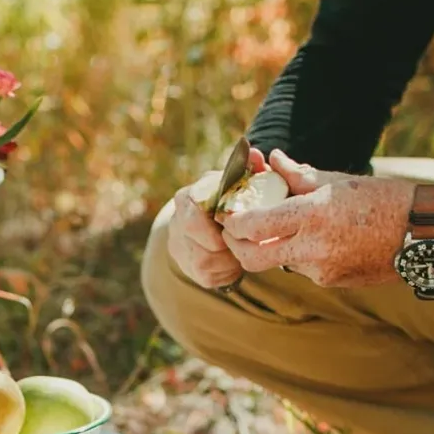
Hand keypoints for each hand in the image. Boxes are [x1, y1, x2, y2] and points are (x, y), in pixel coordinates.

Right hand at [168, 146, 266, 288]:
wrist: (215, 220)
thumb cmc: (234, 197)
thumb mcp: (241, 180)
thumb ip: (251, 169)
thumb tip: (256, 156)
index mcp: (187, 198)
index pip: (192, 217)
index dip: (217, 226)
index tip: (237, 225)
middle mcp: (177, 223)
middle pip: (200, 245)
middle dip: (225, 246)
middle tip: (243, 240)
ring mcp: (179, 248)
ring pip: (204, 263)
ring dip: (228, 259)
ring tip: (242, 249)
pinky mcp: (187, 268)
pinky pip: (208, 277)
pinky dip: (227, 271)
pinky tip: (235, 260)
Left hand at [221, 150, 412, 286]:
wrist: (422, 232)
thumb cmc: (381, 198)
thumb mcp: (338, 181)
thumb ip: (298, 175)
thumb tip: (271, 160)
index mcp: (313, 215)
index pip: (253, 227)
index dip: (233, 224)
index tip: (228, 217)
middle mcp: (313, 248)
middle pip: (252, 259)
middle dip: (237, 247)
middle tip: (235, 234)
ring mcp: (320, 270)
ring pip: (278, 262)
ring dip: (273, 248)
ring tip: (284, 228)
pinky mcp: (330, 282)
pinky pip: (302, 269)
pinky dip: (299, 255)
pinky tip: (316, 240)